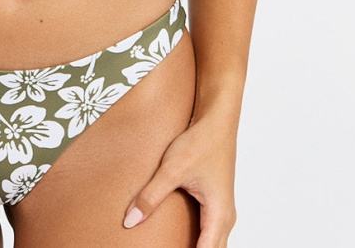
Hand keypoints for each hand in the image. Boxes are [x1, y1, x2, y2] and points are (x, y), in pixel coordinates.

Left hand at [122, 102, 238, 247]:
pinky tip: (178, 238)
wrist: (216, 120)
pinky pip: (209, 231)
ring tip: (169, 245)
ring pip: (211, 243)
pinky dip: (197, 239)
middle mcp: (225, 217)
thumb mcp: (172, 169)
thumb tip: (130, 221)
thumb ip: (150, 196)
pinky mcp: (215, 202)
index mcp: (219, 215)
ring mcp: (222, 210)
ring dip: (194, 247)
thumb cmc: (201, 142)